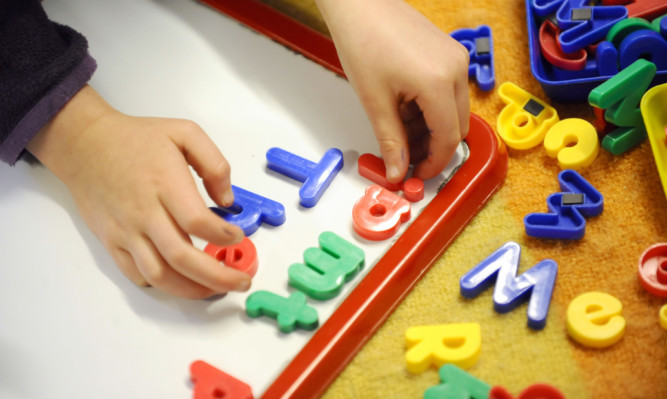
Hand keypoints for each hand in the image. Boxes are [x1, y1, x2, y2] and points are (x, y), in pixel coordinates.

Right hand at [27, 86, 249, 298]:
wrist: (85, 145)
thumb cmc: (136, 139)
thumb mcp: (184, 132)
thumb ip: (214, 163)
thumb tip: (227, 200)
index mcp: (165, 184)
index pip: (197, 222)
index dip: (223, 236)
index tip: (238, 236)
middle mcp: (144, 212)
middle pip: (182, 257)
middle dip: (217, 276)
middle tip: (240, 281)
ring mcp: (126, 231)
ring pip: (160, 275)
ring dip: (191, 289)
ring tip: (215, 289)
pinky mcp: (112, 242)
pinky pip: (137, 274)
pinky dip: (162, 285)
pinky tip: (181, 281)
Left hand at [316, 0, 469, 182]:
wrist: (360, 4)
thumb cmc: (363, 40)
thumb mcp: (374, 101)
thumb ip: (390, 141)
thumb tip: (397, 171)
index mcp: (438, 82)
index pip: (448, 138)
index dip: (433, 163)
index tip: (417, 174)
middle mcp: (455, 69)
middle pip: (456, 126)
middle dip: (432, 147)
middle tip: (405, 156)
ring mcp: (455, 58)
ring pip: (453, 110)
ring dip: (430, 128)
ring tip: (397, 128)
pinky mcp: (449, 53)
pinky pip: (448, 91)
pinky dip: (430, 108)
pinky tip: (404, 107)